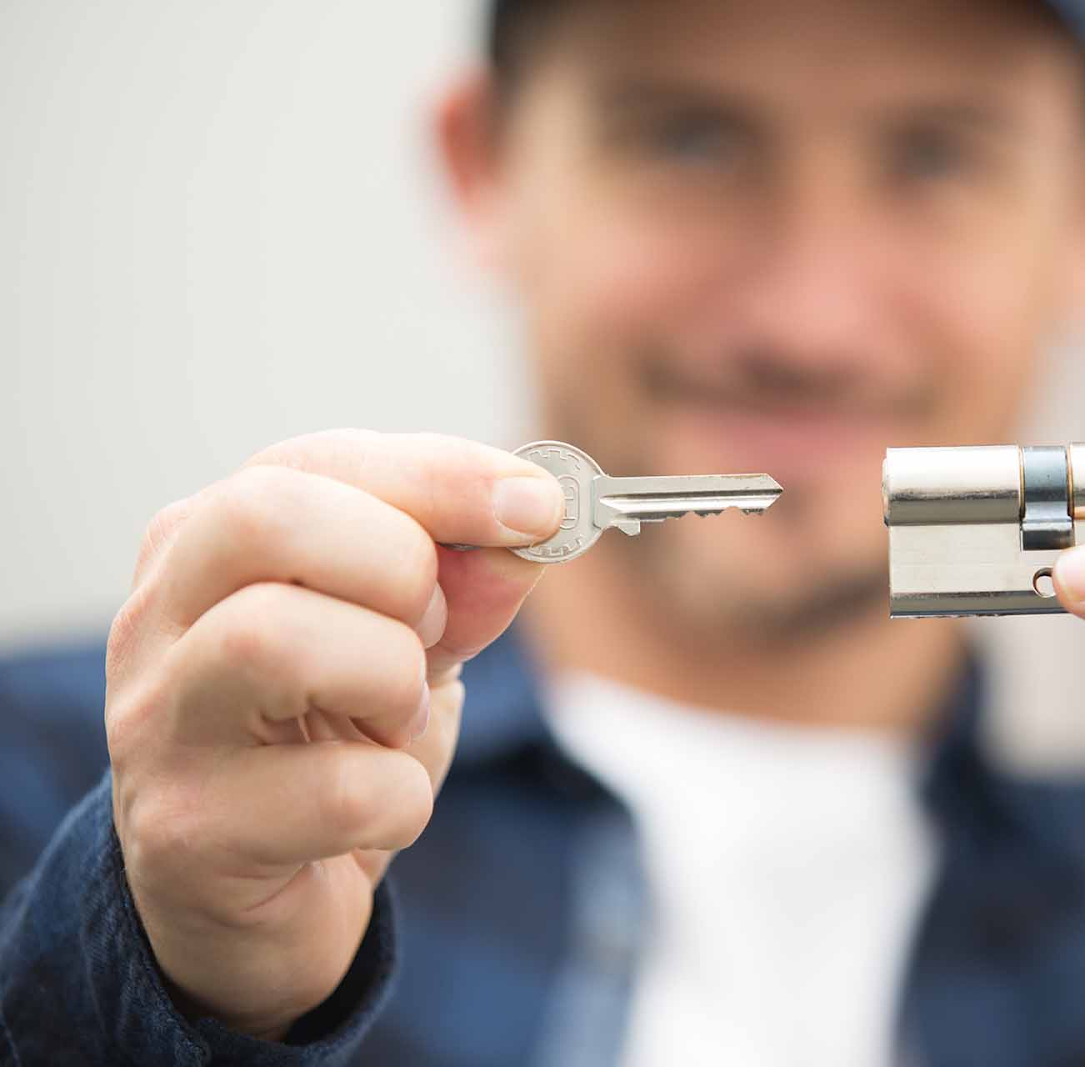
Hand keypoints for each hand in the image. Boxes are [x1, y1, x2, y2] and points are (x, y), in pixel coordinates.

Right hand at [106, 430, 563, 1038]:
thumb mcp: (410, 644)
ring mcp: (162, 724)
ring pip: (277, 639)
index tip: (540, 505)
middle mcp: (160, 618)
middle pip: (266, 518)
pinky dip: (402, 797)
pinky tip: (379, 809)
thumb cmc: (330, 745)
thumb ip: (466, 580)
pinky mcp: (191, 832)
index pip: (314, 462)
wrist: (263, 904)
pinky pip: (340, 789)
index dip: (443, 476)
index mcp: (208, 543)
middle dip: (397, 565)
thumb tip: (532, 525)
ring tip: (395, 719)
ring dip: (391, 679)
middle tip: (429, 631)